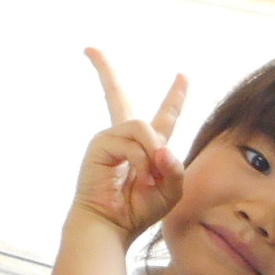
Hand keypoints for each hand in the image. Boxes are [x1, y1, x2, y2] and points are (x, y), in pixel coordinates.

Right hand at [76, 48, 186, 241]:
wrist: (112, 226)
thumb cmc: (138, 210)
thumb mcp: (172, 189)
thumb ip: (176, 166)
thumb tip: (162, 148)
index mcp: (147, 148)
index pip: (163, 117)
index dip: (175, 97)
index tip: (184, 76)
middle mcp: (125, 138)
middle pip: (116, 96)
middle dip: (104, 71)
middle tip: (90, 49)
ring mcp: (109, 138)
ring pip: (143, 126)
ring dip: (153, 153)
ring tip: (149, 177)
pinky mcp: (99, 144)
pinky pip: (133, 140)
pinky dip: (142, 160)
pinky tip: (137, 176)